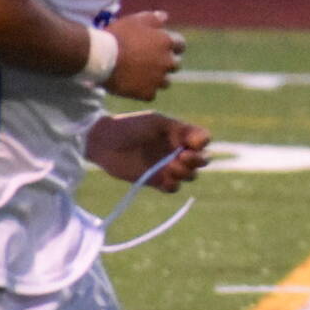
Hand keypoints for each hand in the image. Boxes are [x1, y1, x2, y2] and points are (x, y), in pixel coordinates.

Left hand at [85, 111, 209, 191]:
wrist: (105, 141)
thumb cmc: (130, 126)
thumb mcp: (156, 121)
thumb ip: (180, 130)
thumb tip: (199, 144)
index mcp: (181, 134)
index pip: (203, 140)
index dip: (202, 143)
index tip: (191, 143)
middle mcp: (178, 151)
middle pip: (202, 160)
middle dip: (197, 160)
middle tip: (183, 157)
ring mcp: (168, 167)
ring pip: (190, 176)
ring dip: (185, 173)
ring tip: (171, 167)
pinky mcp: (156, 181)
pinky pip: (173, 188)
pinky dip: (173, 185)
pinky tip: (164, 178)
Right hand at [106, 10, 183, 100]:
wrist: (101, 57)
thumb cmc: (118, 35)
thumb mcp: (135, 20)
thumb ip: (153, 18)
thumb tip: (165, 17)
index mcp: (167, 42)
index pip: (180, 45)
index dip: (172, 45)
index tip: (162, 46)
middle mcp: (167, 62)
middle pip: (175, 64)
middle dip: (166, 62)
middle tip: (150, 61)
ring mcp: (158, 79)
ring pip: (165, 81)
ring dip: (157, 78)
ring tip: (141, 75)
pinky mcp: (148, 93)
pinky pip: (151, 93)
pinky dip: (144, 90)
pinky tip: (132, 85)